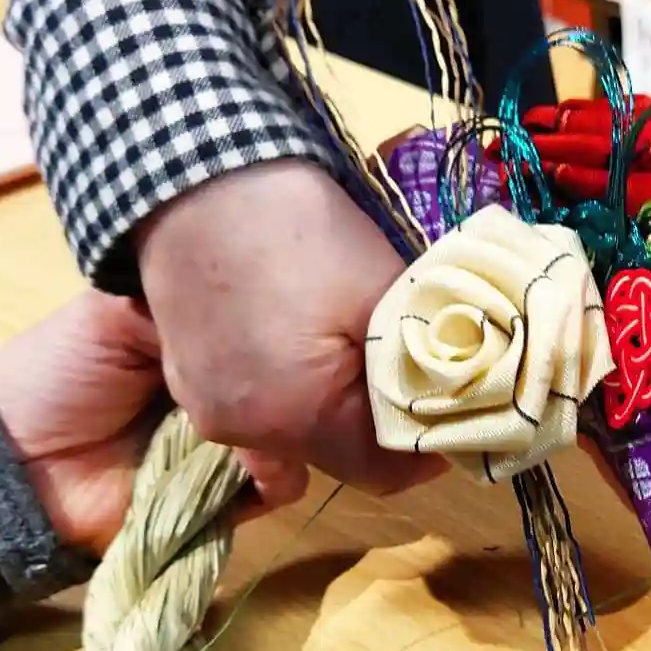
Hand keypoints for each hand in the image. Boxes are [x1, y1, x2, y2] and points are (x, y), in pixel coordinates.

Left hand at [0, 293, 307, 552]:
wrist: (17, 466)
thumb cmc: (57, 376)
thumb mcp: (113, 316)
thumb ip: (184, 310)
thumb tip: (256, 325)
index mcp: (199, 342)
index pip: (260, 326)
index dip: (279, 324)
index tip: (291, 321)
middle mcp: (223, 389)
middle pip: (284, 379)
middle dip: (289, 379)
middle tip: (278, 377)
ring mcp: (231, 443)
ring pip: (290, 430)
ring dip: (283, 429)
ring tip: (261, 426)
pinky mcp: (228, 496)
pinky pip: (279, 485)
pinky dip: (275, 475)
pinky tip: (256, 463)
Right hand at [136, 160, 442, 492]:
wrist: (195, 175)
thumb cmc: (299, 231)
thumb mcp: (382, 297)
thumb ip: (421, 369)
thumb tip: (454, 411)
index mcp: (293, 419)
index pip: (384, 474)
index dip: (430, 448)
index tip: (461, 411)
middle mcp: (240, 430)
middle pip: (337, 453)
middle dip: (383, 420)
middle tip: (416, 366)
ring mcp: (206, 404)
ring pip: (298, 427)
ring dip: (337, 398)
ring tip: (359, 340)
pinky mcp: (189, 375)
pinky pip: (259, 400)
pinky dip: (294, 381)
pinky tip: (306, 332)